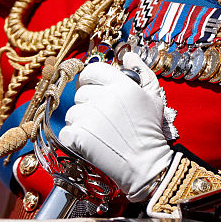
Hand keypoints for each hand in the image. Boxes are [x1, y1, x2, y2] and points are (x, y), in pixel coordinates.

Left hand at [58, 53, 177, 201]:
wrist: (146, 166)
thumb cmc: (150, 131)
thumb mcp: (154, 97)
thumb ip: (142, 72)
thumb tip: (128, 55)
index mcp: (121, 85)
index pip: (92, 71)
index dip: (91, 81)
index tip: (95, 91)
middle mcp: (104, 97)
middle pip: (80, 93)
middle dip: (88, 104)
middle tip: (103, 119)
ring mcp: (89, 117)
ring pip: (72, 113)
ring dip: (81, 122)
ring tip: (99, 133)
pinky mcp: (79, 136)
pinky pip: (66, 131)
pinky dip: (74, 139)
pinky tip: (90, 144)